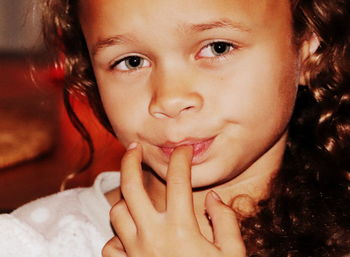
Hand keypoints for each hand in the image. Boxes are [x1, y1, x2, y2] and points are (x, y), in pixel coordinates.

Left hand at [102, 144, 245, 256]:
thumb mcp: (232, 256)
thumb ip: (226, 222)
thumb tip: (213, 198)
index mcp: (182, 229)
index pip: (179, 180)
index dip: (181, 158)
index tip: (184, 150)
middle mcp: (152, 236)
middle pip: (131, 187)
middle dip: (130, 161)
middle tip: (134, 148)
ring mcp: (135, 253)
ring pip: (116, 213)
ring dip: (125, 201)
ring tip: (135, 195)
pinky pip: (111, 247)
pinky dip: (118, 238)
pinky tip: (130, 238)